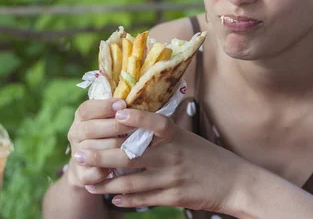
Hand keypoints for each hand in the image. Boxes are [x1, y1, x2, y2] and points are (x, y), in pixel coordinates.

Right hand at [66, 98, 134, 187]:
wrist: (91, 166)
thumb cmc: (109, 134)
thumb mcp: (110, 118)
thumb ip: (118, 109)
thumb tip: (137, 99)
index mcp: (82, 117)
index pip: (87, 109)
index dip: (104, 106)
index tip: (122, 104)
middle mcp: (75, 134)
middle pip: (90, 129)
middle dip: (115, 127)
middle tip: (135, 126)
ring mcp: (77, 155)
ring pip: (94, 151)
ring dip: (115, 149)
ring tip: (135, 146)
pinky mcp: (81, 176)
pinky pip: (94, 174)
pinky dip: (107, 172)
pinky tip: (121, 168)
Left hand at [73, 109, 250, 213]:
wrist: (233, 182)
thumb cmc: (207, 156)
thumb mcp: (188, 137)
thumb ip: (163, 132)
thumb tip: (130, 120)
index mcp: (177, 136)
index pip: (155, 123)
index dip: (136, 118)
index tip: (115, 113)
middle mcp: (173, 155)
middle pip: (131, 155)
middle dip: (101, 156)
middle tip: (79, 155)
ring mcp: (172, 177)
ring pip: (131, 181)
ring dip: (106, 182)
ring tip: (87, 181)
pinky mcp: (174, 197)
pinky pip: (144, 199)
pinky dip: (125, 198)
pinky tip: (111, 197)